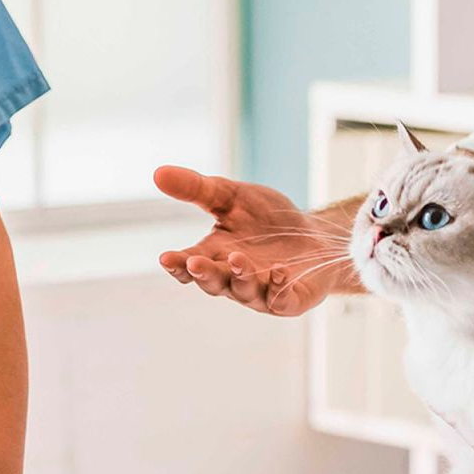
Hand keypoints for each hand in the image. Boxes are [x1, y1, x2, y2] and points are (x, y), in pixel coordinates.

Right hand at [154, 166, 354, 315]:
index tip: (166, 257)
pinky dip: (278, 288)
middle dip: (204, 274)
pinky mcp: (289, 300)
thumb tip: (158, 173)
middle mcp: (233, 279)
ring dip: (240, 276)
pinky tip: (280, 271)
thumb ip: (198, 189)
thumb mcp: (232, 196)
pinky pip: (281, 299)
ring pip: (244, 291)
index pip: (189, 265)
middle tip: (195, 262)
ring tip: (238, 259)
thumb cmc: (269, 219)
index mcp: (214, 256)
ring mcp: (261, 292)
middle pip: (213, 282)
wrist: (316, 234)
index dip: (177, 264)